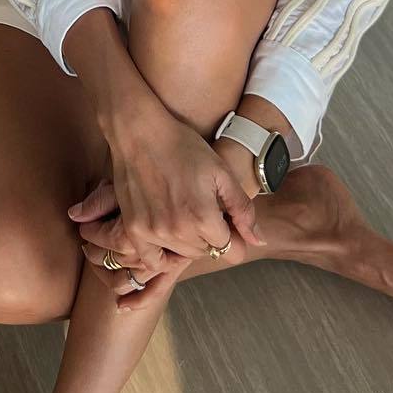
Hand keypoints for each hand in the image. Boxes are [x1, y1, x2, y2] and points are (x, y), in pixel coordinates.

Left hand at [68, 182, 186, 310]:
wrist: (196, 183)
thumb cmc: (156, 179)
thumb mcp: (127, 186)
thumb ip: (100, 200)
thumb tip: (74, 215)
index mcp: (134, 229)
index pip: (101, 239)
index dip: (89, 232)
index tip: (85, 226)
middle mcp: (148, 250)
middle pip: (111, 259)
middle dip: (95, 252)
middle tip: (88, 240)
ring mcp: (161, 262)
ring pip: (126, 279)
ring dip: (107, 274)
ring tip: (98, 259)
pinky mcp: (172, 268)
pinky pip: (154, 292)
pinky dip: (137, 300)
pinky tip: (122, 306)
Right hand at [70, 112, 265, 299]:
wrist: (139, 132)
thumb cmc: (183, 146)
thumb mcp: (221, 172)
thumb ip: (242, 210)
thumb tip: (258, 240)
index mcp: (204, 218)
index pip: (231, 251)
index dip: (234, 236)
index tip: (225, 219)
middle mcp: (178, 231)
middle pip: (207, 253)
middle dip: (211, 237)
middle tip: (202, 210)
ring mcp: (153, 232)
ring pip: (182, 255)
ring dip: (188, 242)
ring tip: (184, 214)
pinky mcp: (134, 229)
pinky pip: (152, 260)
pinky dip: (162, 256)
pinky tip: (167, 237)